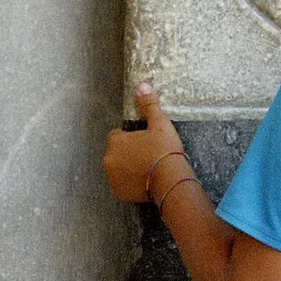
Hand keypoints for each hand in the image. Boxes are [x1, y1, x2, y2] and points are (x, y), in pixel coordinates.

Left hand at [103, 84, 191, 204]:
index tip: (144, 143)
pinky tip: (145, 183)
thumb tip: (142, 86)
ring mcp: (113, 179)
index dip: (130, 139)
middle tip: (148, 157)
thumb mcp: (160, 124)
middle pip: (116, 153)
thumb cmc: (164, 151)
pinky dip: (130, 185)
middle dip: (128, 154)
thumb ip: (149, 105)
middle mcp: (109, 160)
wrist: (170, 181)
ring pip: (118, 170)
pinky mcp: (119, 194)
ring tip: (148, 171)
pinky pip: (122, 186)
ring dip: (128, 169)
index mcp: (115, 142)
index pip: (116, 136)